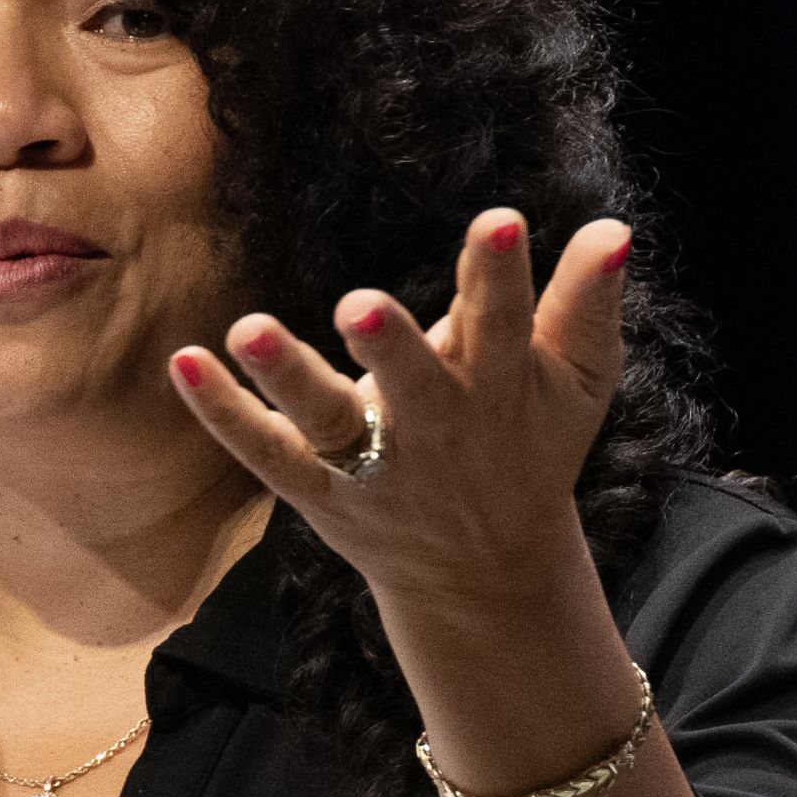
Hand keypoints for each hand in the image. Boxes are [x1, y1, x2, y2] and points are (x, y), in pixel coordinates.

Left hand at [166, 208, 628, 632]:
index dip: (500, 277)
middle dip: (391, 350)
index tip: (499, 222)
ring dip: (287, 377)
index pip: (504, 327)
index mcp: (501, 390)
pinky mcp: (321, 491)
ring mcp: (374, 466)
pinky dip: (222, 413)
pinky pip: (265, 453)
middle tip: (360, 306)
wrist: (487, 574)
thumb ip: (589, 305)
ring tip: (245, 329)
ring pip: (327, 423)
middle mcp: (435, 430)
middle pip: (413, 387)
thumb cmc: (531, 446)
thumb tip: (613, 228)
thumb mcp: (577, 383)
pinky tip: (183, 360)